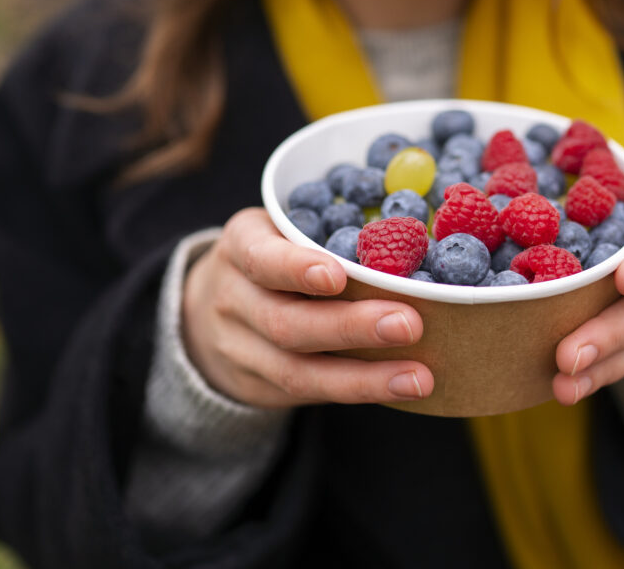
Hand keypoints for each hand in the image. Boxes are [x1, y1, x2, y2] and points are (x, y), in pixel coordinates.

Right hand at [181, 207, 434, 408]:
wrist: (206, 311)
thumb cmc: (272, 258)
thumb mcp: (280, 230)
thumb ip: (328, 230)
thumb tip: (418, 231)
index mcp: (241, 245)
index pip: (261, 258)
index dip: (297, 269)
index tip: (338, 275)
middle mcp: (234, 299)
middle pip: (285, 322)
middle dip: (350, 327)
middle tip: (409, 324)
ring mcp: (241, 350)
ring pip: (297, 372)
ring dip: (364, 378)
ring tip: (418, 377)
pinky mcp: (259, 388)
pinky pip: (309, 394)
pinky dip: (359, 391)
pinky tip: (401, 389)